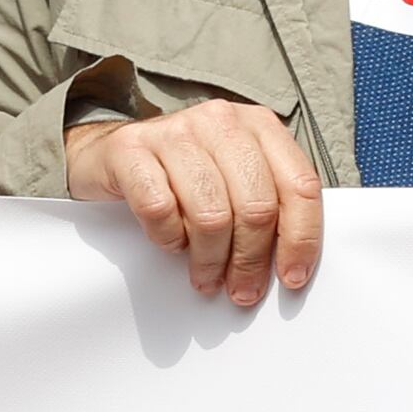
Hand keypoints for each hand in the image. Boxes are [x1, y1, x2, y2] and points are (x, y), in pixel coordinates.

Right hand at [65, 99, 323, 306]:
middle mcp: (221, 121)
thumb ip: (268, 203)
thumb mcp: (234, 176)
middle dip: (251, 259)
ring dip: (210, 259)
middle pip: (256, 205)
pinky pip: (160, 210)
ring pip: (211, 213)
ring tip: (206, 278)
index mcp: (259, 125)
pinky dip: (169, 238)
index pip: (300, 185)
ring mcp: (174, 131)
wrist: (110, 152)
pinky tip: (171, 243)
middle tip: (242, 290)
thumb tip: (291, 264)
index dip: (301, 238)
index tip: (292, 277)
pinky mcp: (131, 150)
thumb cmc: (183, 173)